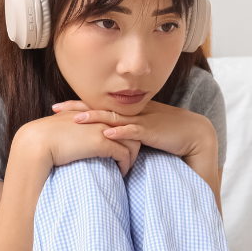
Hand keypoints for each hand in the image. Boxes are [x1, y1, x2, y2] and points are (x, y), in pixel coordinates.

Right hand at [15, 107, 140, 177]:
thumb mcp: (61, 125)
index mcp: (91, 112)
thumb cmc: (44, 137)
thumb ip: (71, 126)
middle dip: (133, 143)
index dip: (121, 132)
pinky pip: (124, 154)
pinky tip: (121, 173)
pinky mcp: (102, 143)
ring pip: (132, 141)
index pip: (116, 119)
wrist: (37, 140)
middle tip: (129, 157)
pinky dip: (126, 165)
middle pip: (129, 128)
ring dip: (132, 156)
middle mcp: (100, 118)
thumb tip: (72, 137)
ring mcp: (102, 129)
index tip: (120, 145)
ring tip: (127, 167)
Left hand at [51, 99, 215, 164]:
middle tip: (55, 109)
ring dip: (95, 117)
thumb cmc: (171, 135)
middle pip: (101, 107)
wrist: (196, 134)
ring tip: (75, 120)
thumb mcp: (145, 134)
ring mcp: (143, 121)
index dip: (80, 106)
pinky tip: (107, 133)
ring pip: (114, 117)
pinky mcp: (152, 131)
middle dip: (78, 108)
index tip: (60, 108)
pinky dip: (120, 132)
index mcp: (130, 113)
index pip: (101, 106)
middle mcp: (134, 113)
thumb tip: (108, 145)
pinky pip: (134, 131)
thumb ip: (127, 137)